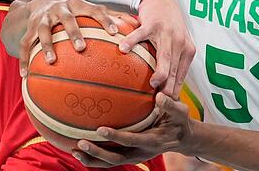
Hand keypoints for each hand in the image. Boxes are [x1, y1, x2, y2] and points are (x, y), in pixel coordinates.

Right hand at [18, 0, 135, 76]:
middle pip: (67, 20)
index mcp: (78, 4)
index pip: (95, 10)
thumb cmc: (74, 11)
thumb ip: (110, 17)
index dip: (105, 20)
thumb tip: (134, 25)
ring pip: (43, 31)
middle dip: (74, 33)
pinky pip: (24, 44)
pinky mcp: (29, 28)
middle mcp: (60, 9)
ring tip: (52, 61)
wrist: (42, 3)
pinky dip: (24, 60)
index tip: (115, 33)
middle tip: (82, 48)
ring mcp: (43, 18)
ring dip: (46, 46)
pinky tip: (25, 76)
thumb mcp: (89, 9)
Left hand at [71, 92, 193, 166]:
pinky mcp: (130, 155)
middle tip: (80, 143)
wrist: (183, 138)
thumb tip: (159, 95)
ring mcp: (135, 156)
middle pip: (116, 158)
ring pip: (110, 163)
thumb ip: (170, 104)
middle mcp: (142, 153)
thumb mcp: (180, 112)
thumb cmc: (180, 121)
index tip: (100, 129)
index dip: (116, 137)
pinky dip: (95, 158)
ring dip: (92, 158)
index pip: (131, 140)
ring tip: (75, 151)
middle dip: (97, 152)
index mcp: (153, 141)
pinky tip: (80, 150)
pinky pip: (110, 160)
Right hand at [119, 0, 195, 98]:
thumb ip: (174, 64)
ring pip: (164, 55)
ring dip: (160, 70)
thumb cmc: (168, 27)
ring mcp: (166, 32)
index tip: (168, 105)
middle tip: (161, 101)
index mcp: (187, 50)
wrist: (162, 0)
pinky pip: (141, 35)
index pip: (181, 74)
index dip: (175, 90)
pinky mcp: (152, 23)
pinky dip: (132, 42)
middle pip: (175, 68)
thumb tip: (165, 91)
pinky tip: (123, 50)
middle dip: (169, 86)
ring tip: (152, 84)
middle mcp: (179, 42)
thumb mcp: (177, 45)